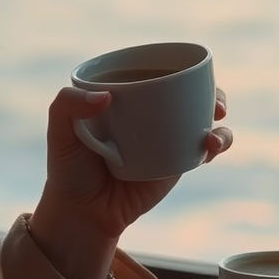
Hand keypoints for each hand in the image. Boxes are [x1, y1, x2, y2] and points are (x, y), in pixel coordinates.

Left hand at [27, 86, 231, 278]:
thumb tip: (105, 97)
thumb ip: (67, 105)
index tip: (191, 73)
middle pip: (190, 91)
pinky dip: (217, 144)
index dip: (180, 66)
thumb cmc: (68, 168)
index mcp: (127, 94)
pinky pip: (204, 148)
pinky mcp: (179, 160)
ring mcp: (168, 135)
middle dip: (213, 91)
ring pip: (203, 117)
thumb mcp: (59, 132)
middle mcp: (151, 111)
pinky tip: (211, 148)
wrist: (84, 213)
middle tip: (216, 104)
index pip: (158, 70)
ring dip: (220, 119)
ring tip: (214, 135)